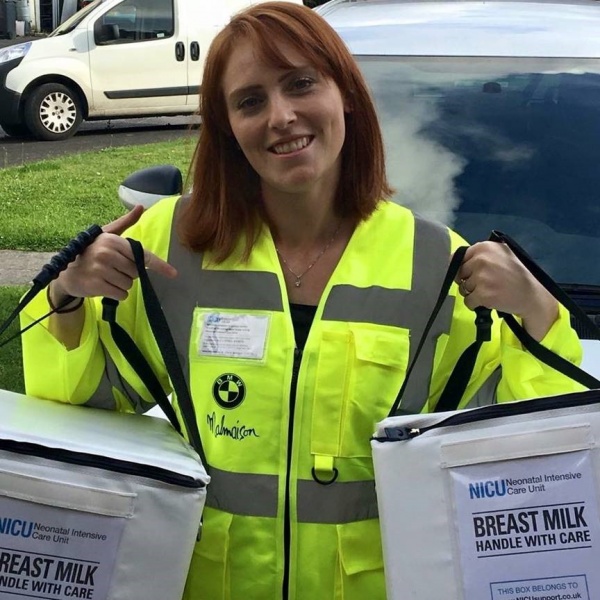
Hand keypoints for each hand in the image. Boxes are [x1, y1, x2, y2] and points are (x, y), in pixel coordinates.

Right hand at [50, 205, 176, 302]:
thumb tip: (141, 207)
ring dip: (122, 285)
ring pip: (129, 284)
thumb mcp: (107, 235)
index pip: (142, 255)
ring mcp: (100, 269)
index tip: (174, 274)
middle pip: (136, 272)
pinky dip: (117, 294)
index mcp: (113, 240)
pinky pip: (121, 294)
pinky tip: (104, 287)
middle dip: (129, 274)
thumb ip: (125, 222)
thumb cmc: (92, 252)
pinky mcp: (96, 285)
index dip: (159, 265)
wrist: (67, 272)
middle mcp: (107, 253)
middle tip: (113, 269)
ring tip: (107, 277)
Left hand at [455, 241, 557, 340]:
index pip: (458, 258)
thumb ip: (480, 255)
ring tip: (490, 291)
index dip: (463, 268)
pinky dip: (475, 304)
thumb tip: (455, 260)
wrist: (531, 294)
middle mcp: (481, 259)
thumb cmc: (515, 274)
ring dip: (472, 293)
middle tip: (485, 284)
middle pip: (459, 274)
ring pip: (462, 289)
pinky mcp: (482, 294)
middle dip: (468, 281)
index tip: (472, 273)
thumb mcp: (500, 254)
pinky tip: (488, 301)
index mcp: (484, 247)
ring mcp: (481, 277)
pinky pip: (468, 301)